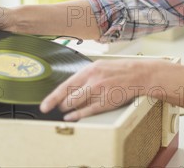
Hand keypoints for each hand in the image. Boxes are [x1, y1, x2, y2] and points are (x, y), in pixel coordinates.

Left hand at [39, 59, 158, 120]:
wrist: (138, 74)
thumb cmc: (119, 71)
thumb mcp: (99, 67)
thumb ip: (84, 77)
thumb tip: (70, 88)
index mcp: (89, 70)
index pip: (64, 85)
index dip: (52, 98)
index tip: (44, 106)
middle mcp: (92, 80)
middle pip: (67, 97)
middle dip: (61, 104)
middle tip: (60, 106)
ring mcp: (99, 92)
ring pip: (75, 104)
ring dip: (68, 109)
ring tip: (67, 110)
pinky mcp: (106, 102)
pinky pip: (86, 112)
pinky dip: (76, 116)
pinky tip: (71, 117)